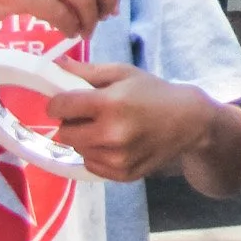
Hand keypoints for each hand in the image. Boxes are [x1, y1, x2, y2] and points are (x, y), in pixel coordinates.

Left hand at [44, 62, 216, 182]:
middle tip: (88, 115)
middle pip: (64, 133)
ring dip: (84, 139)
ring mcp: (118, 158)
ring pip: (78, 150)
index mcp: (110, 103)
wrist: (188, 121)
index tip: (64, 101)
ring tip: (105, 128)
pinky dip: (96, 154)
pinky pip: (92, 166)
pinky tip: (114, 143)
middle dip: (70, 122)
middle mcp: (112, 134)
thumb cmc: (152, 92)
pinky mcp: (123, 175)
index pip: (60, 107)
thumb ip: (86, 71)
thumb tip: (53, 66)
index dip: (57, 102)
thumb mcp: (122, 73)